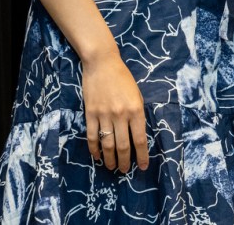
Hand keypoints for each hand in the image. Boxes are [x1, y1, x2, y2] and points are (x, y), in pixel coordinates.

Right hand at [82, 49, 148, 172]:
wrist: (102, 63)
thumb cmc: (123, 78)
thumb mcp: (137, 95)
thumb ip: (137, 115)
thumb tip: (137, 136)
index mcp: (136, 110)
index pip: (140, 139)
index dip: (142, 155)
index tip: (143, 166)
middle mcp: (121, 115)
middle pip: (124, 146)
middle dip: (125, 162)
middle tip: (124, 171)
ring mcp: (104, 115)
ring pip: (108, 144)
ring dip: (110, 159)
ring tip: (111, 167)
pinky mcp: (90, 114)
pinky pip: (92, 136)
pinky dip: (94, 149)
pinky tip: (97, 156)